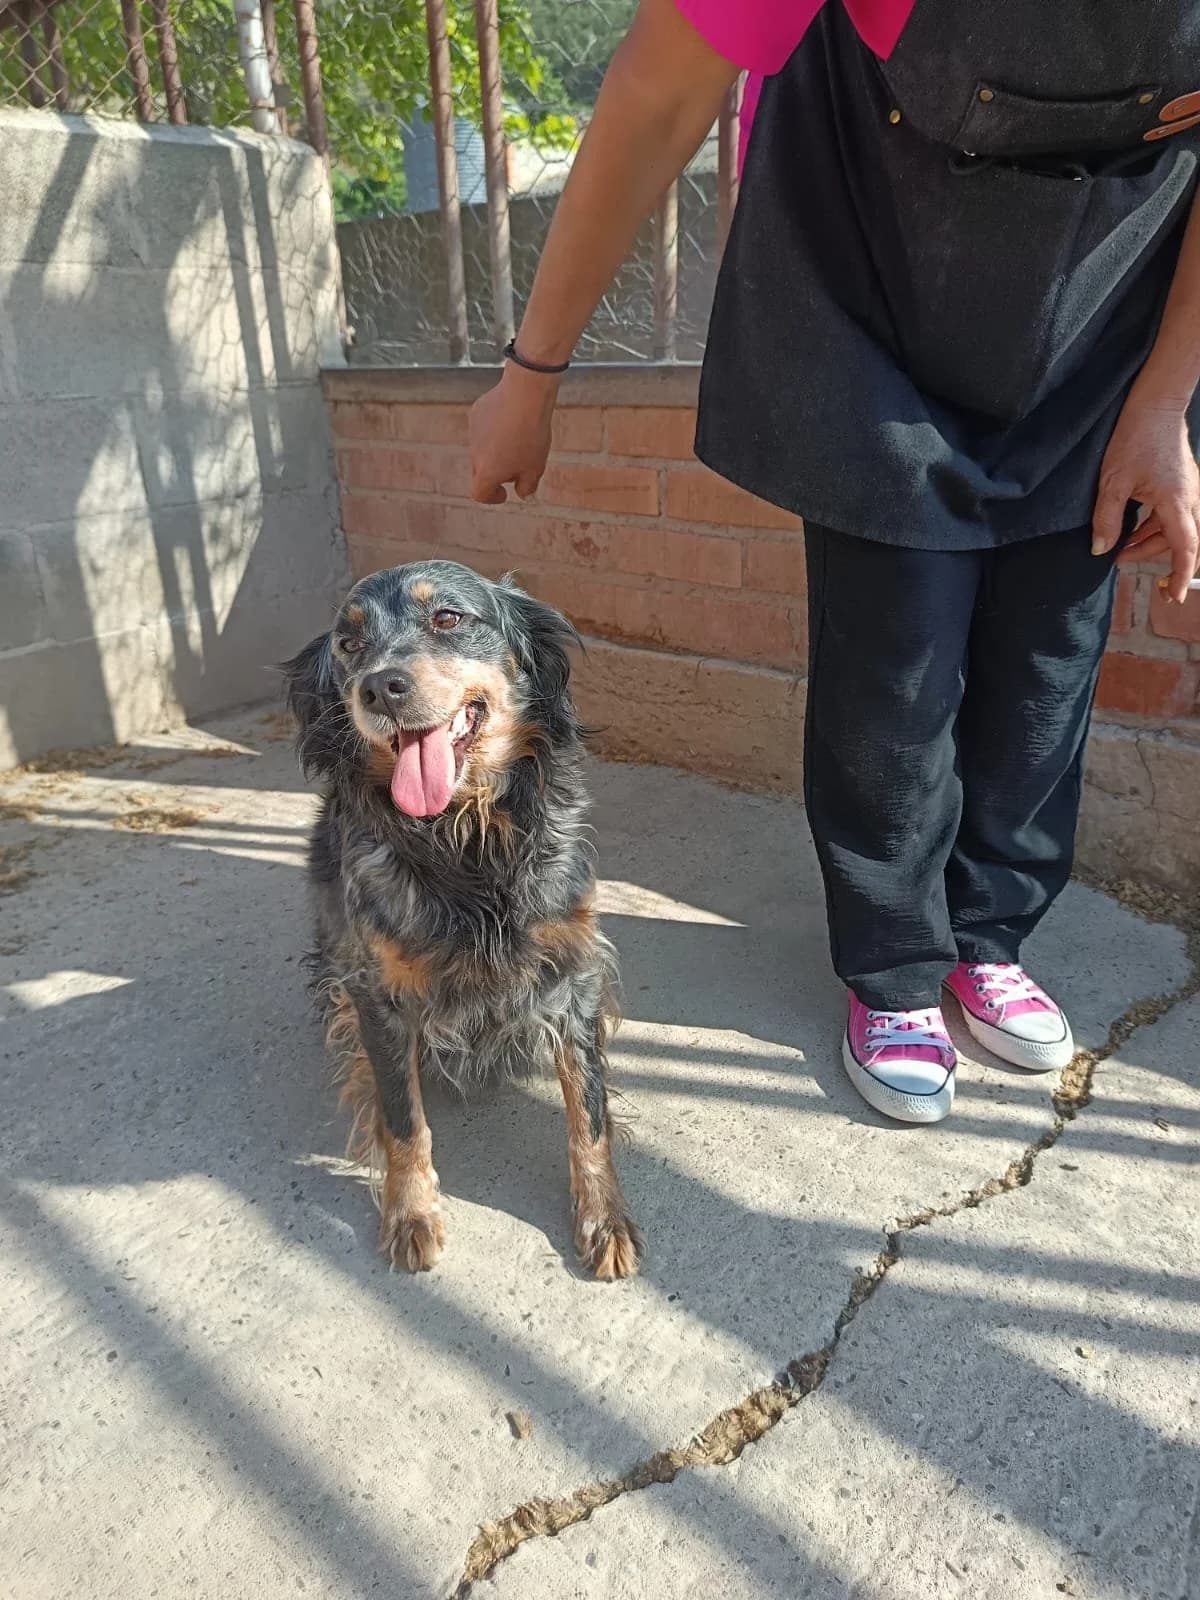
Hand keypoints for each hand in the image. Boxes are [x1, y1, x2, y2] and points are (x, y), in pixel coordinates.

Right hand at [468, 365, 558, 504]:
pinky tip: (513, 418)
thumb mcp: (536, 468)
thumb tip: (522, 493)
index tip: (504, 493)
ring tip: (522, 436)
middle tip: (520, 463)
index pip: (479, 493)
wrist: (524, 397)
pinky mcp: (475, 414)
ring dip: (498, 448)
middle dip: (498, 471)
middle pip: (482, 470)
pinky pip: (484, 428)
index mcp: (486, 472)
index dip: (491, 497)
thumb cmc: (531, 437)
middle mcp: (474, 454)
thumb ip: (527, 487)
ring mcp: (472, 432)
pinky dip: (495, 429)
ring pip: (483, 447)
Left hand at [1093, 399, 1199, 603]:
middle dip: (1151, 557)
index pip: (1185, 548)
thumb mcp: (1112, 481)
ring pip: (1173, 529)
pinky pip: (1171, 515)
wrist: (1156, 405)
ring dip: (1149, 542)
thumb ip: (1108, 518)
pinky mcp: (1181, 484)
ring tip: (1120, 549)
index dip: (1179, 574)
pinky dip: (1153, 527)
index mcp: (1176, 502)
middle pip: (1177, 542)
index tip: (1174, 596)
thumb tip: (1101, 550)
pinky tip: (1132, 529)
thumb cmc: (1136, 438)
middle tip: (1119, 564)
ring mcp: (1187, 491)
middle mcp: (1189, 499)